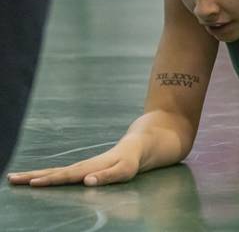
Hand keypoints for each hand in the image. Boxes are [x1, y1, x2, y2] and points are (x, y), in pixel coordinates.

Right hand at [7, 136, 143, 187]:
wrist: (133, 148)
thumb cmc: (129, 162)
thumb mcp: (123, 171)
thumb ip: (106, 176)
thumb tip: (87, 182)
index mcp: (88, 169)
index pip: (66, 176)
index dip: (50, 180)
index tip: (33, 182)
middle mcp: (80, 167)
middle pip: (52, 172)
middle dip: (31, 176)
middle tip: (11, 178)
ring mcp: (78, 167)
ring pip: (52, 171)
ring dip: (32, 174)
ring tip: (13, 177)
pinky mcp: (79, 169)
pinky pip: (57, 172)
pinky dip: (43, 175)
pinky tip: (34, 178)